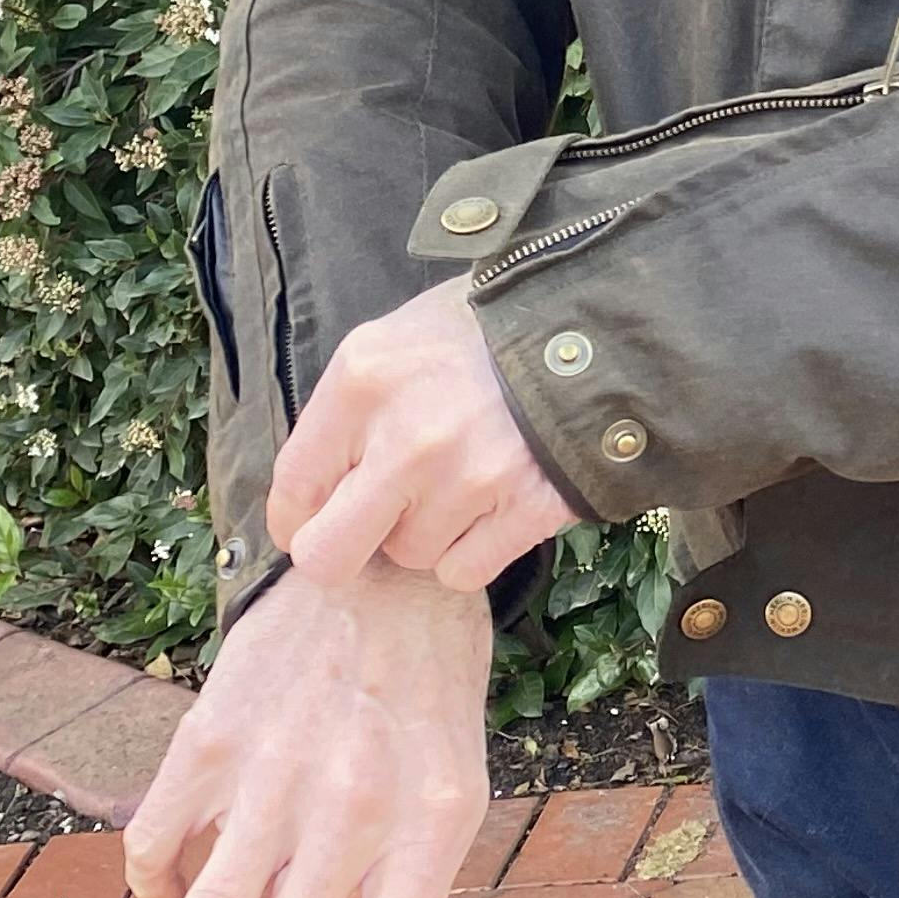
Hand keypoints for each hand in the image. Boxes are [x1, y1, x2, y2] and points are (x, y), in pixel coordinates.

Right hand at [125, 562, 492, 897]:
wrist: (385, 570)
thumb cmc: (427, 695)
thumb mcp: (450, 784)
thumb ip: (402, 878)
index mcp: (432, 817)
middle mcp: (354, 800)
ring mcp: (276, 769)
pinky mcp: (210, 736)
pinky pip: (154, 848)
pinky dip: (153, 890)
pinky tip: (171, 895)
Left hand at [269, 272, 581, 591]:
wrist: (604, 327)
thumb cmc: (491, 327)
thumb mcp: (402, 336)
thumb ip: (351, 407)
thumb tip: (320, 481)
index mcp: (364, 380)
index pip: (294, 484)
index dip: (298, 515)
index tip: (314, 518)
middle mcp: (408, 437)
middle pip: (329, 553)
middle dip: (345, 547)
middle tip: (371, 529)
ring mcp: (469, 479)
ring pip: (408, 556)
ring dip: (427, 532)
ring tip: (462, 480)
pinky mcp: (525, 509)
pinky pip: (464, 571)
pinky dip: (474, 549)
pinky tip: (494, 503)